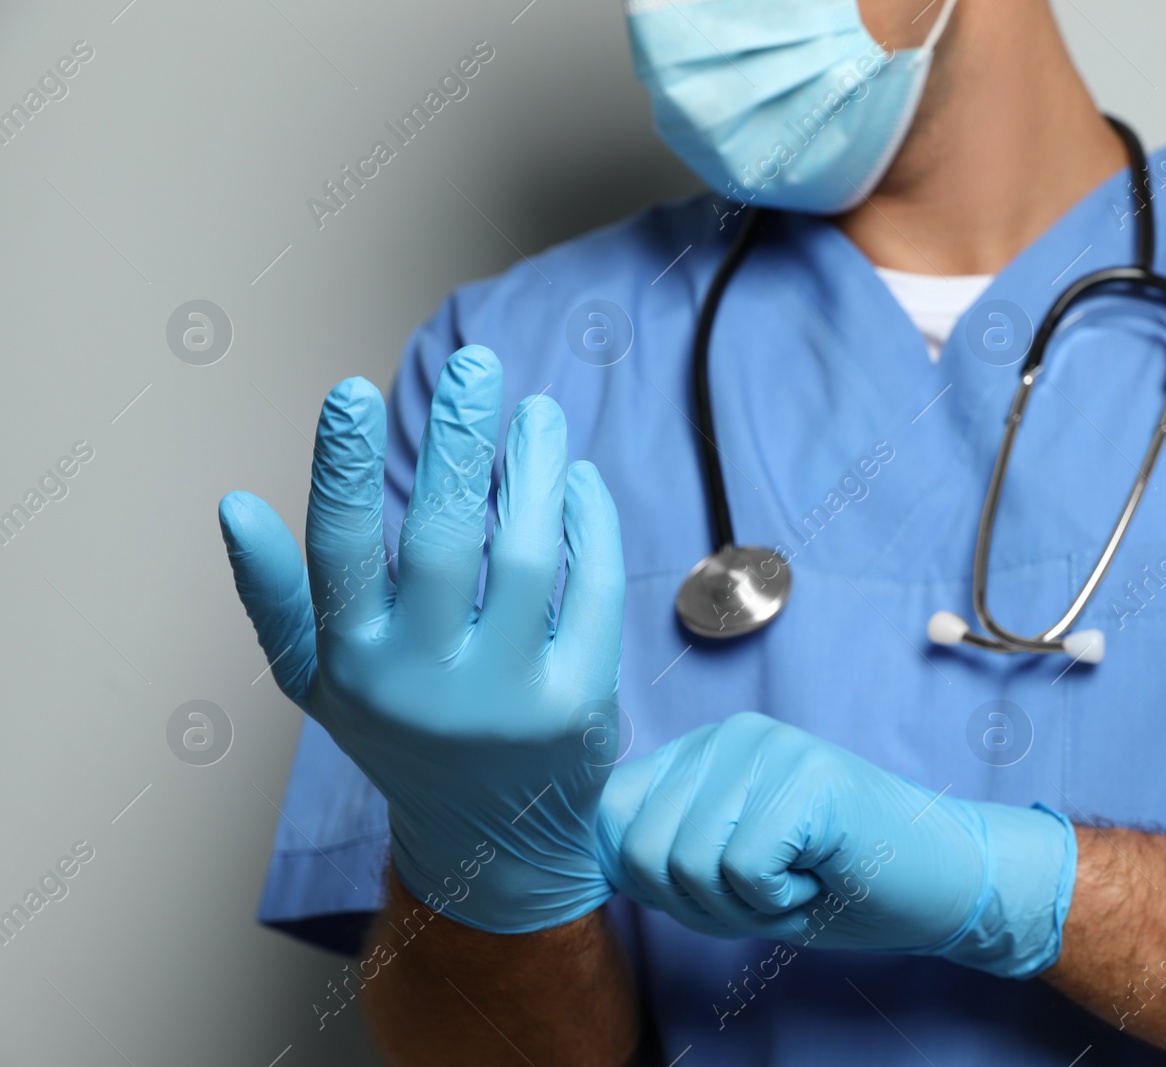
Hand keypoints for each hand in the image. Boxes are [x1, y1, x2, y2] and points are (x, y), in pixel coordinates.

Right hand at [218, 345, 625, 931]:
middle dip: (458, 444)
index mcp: (354, 667)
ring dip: (536, 469)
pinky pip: (594, 588)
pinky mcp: (579, 704)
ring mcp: (508, 698)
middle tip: (476, 364)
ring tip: (537, 413)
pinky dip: (588, 522)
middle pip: (444, 542)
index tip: (352, 391)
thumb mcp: (321, 680)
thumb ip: (277, 597)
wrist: (492, 837)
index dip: (342, 472)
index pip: (340, 556)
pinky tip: (576, 481)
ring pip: (530, 556)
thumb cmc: (400, 729)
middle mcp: (426, 686)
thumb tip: (232, 505)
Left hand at [597, 712, 1077, 978]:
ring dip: (744, 906)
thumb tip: (586, 853)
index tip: (724, 887)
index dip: (652, 882)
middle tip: (770, 888)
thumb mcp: (727, 869)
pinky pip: (742, 871)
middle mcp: (730, 736)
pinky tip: (820, 875)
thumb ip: (663, 851)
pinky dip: (780, 901)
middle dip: (701, 903)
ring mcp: (770, 749)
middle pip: (642, 852)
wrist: (941, 882)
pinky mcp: (806, 777)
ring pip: (687, 864)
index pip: (610, 817)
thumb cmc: (835, 882)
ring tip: (798, 878)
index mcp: (703, 750)